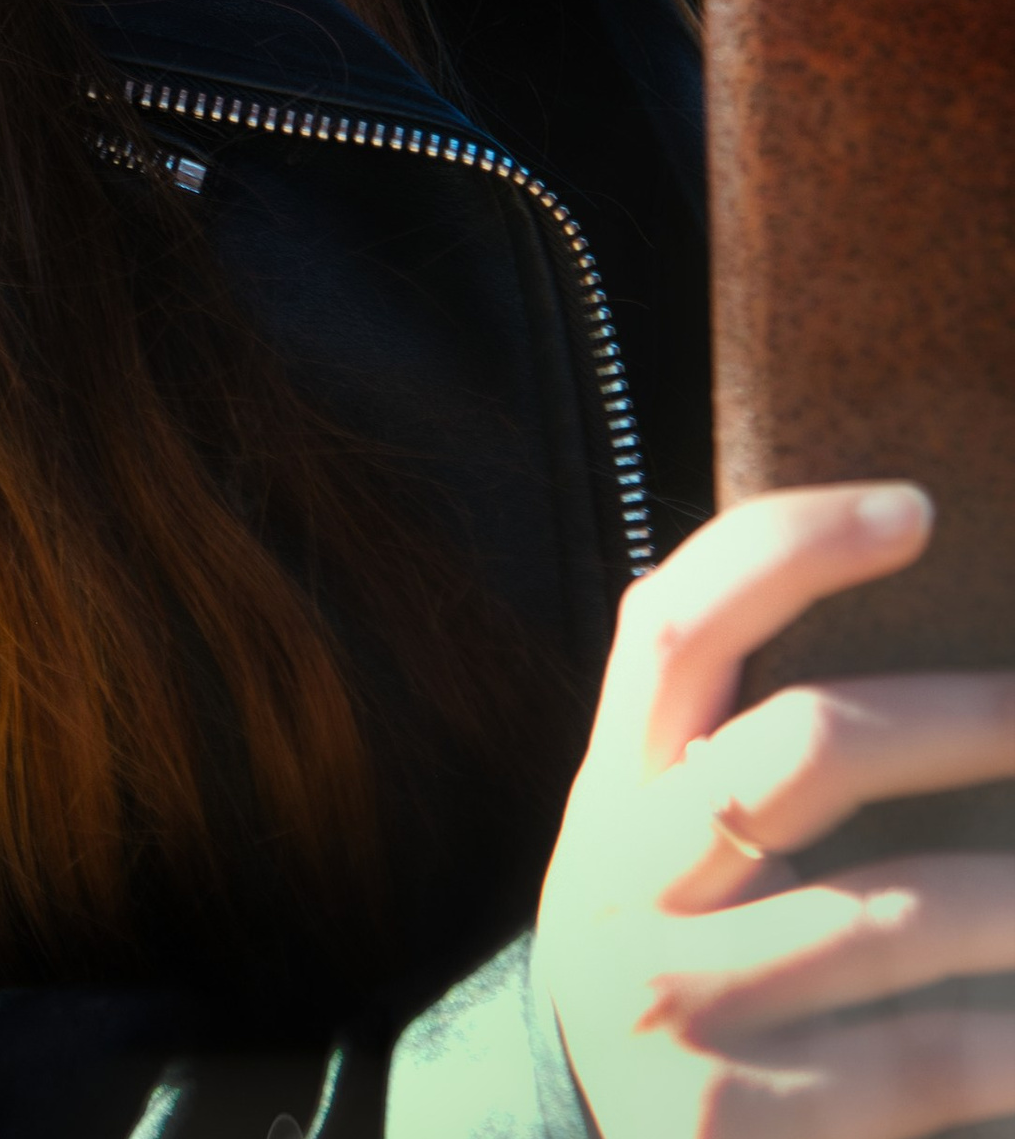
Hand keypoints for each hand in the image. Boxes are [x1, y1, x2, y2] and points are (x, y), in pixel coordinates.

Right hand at [539, 483, 1014, 1136]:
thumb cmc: (671, 966)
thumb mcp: (657, 849)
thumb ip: (726, 750)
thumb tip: (906, 617)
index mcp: (611, 789)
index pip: (671, 622)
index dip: (788, 548)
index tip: (913, 507)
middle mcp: (626, 878)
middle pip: (804, 745)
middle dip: (968, 719)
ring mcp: (676, 1003)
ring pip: (896, 912)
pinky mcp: (734, 1120)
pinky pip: (925, 1055)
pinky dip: (1014, 1038)